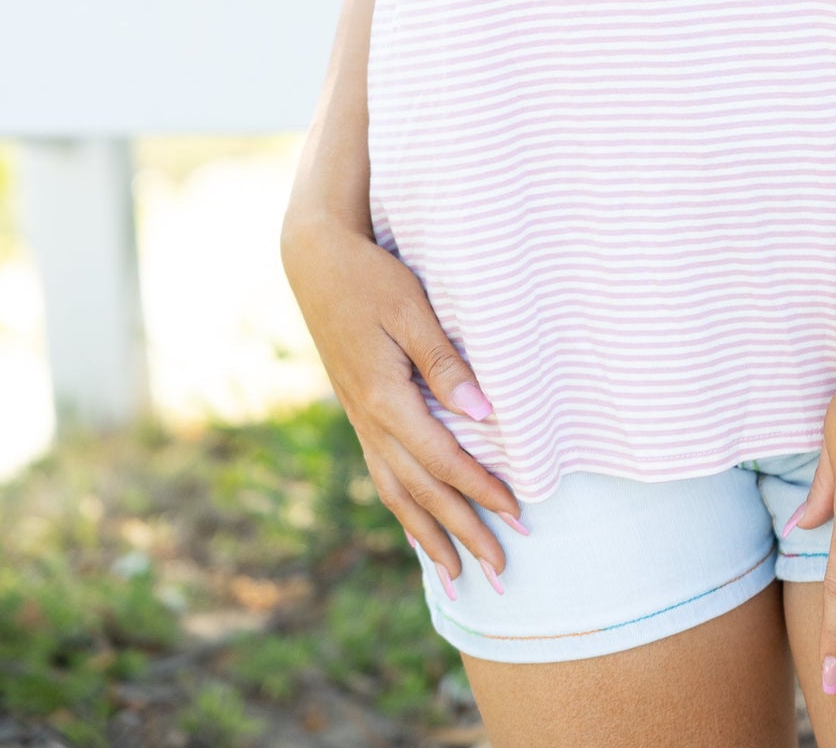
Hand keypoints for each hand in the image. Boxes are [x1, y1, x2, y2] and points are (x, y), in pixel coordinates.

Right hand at [281, 216, 525, 593]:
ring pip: (397, 493)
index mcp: (385, 399)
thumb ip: (445, 363)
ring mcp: (361, 419)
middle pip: (422, 492)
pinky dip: (404, 509)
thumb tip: (483, 414)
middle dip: (463, 534)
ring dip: (430, 536)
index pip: (444, 461)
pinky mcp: (360, 411)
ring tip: (458, 575)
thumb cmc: (370, 277)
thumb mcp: (411, 310)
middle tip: (500, 572)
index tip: (519, 516)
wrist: (316, 261)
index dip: (483, 491)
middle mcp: (370, 420)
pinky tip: (419, 525)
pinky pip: (384, 475)